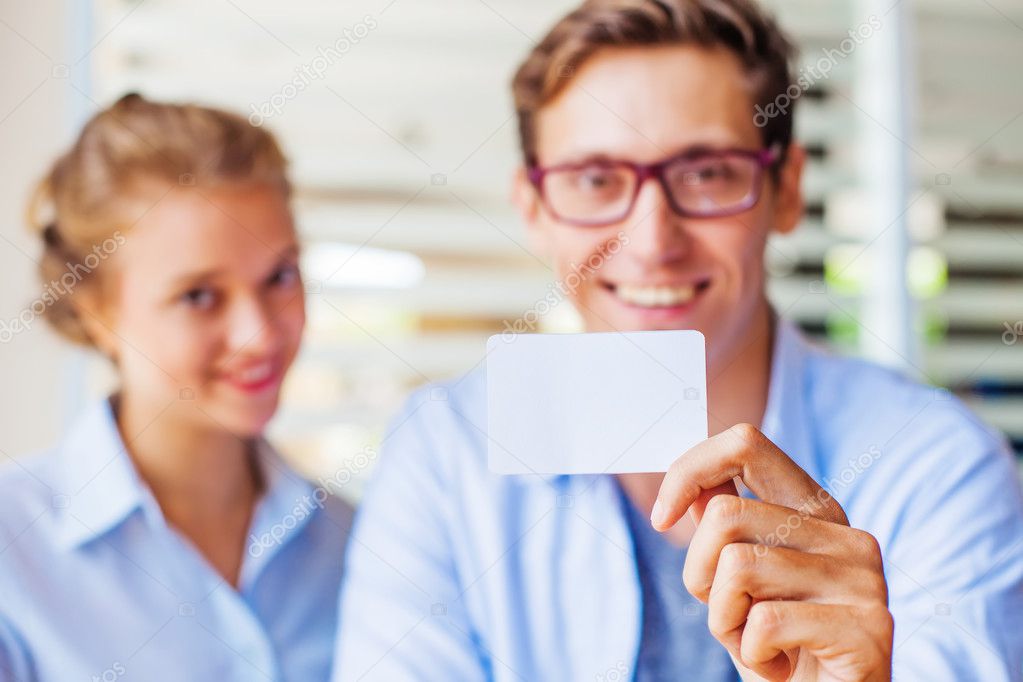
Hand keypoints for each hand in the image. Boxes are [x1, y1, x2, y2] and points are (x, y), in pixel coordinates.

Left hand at [651, 423, 892, 681]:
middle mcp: (848, 535)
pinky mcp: (870, 629)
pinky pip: (765, 623)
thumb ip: (726, 530)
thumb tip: (696, 482)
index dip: (688, 471)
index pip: (745, 444)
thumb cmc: (777, 650)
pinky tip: (779, 669)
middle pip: (725, 514)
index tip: (661, 519)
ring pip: (738, 567)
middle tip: (728, 617)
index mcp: (816, 512)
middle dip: (700, 574)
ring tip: (757, 646)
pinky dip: (751, 655)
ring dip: (725, 621)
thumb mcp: (738, 584)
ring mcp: (865, 579)